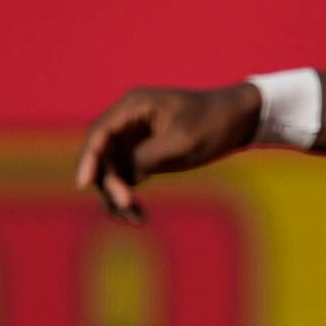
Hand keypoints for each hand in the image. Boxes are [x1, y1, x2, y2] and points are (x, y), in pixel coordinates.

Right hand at [73, 83, 264, 220]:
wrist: (242, 120)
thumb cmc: (214, 122)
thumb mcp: (183, 140)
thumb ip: (148, 156)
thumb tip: (120, 176)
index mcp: (134, 106)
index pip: (100, 133)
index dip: (89, 159)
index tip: (84, 184)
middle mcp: (128, 121)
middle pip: (102, 155)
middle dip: (108, 182)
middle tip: (126, 205)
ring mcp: (135, 139)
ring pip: (111, 172)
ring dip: (117, 196)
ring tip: (136, 218)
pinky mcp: (145, 156)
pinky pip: (126, 178)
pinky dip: (128, 197)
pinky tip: (139, 217)